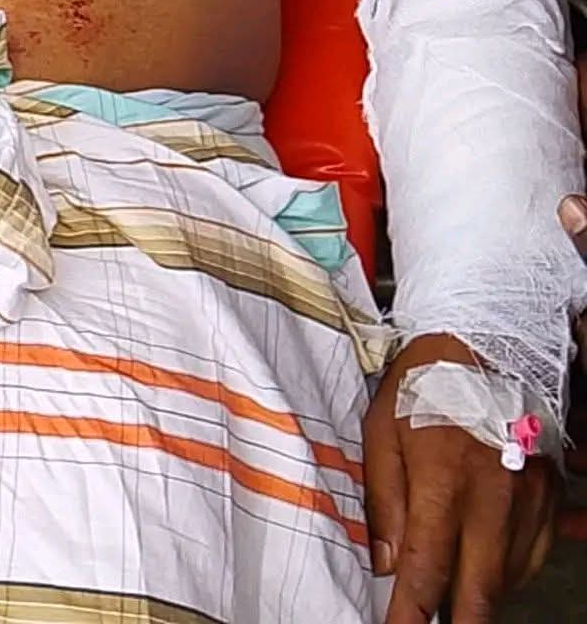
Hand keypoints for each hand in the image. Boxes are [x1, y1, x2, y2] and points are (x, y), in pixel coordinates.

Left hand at [364, 333, 555, 621]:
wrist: (488, 337)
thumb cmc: (427, 379)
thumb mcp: (383, 426)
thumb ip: (384, 497)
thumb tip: (386, 562)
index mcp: (444, 479)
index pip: (426, 571)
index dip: (411, 617)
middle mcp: (493, 497)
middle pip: (479, 592)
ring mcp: (528, 498)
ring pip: (508, 579)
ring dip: (479, 595)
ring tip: (451, 594)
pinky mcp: (549, 492)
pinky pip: (533, 555)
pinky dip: (508, 570)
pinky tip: (483, 563)